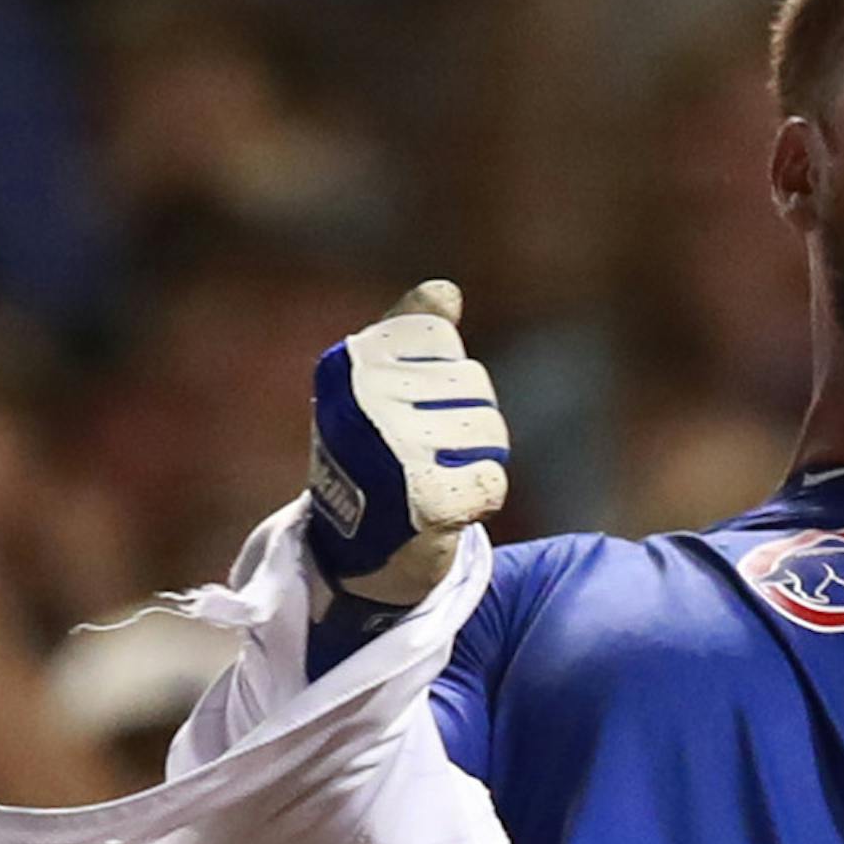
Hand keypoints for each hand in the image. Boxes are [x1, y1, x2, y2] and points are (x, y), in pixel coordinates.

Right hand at [306, 281, 508, 606]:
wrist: (352, 553)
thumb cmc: (372, 455)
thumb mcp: (378, 385)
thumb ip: (410, 332)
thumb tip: (445, 291)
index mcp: (350, 362)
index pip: (442, 341)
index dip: (442, 377)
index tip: (407, 408)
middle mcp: (364, 399)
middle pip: (475, 386)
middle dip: (466, 423)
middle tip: (422, 455)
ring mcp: (393, 449)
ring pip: (491, 432)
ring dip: (476, 460)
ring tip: (432, 478)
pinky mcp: (426, 499)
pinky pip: (494, 481)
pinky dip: (480, 499)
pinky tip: (445, 509)